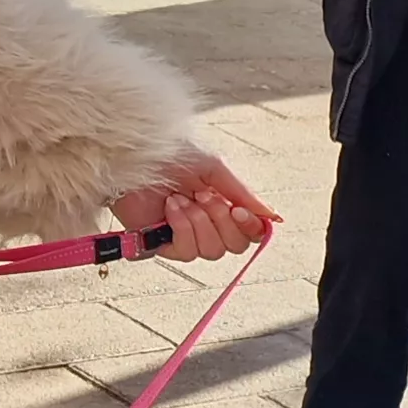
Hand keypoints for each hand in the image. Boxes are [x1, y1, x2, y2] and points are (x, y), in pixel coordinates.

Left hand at [114, 148, 276, 260]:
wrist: (135, 156)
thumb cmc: (170, 155)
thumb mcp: (214, 168)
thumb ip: (243, 194)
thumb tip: (272, 216)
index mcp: (222, 205)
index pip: (249, 233)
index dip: (250, 227)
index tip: (240, 211)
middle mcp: (207, 224)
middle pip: (234, 246)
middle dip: (221, 221)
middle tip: (203, 197)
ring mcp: (184, 237)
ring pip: (212, 251)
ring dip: (199, 222)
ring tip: (182, 199)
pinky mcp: (162, 245)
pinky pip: (186, 252)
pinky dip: (182, 228)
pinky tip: (171, 208)